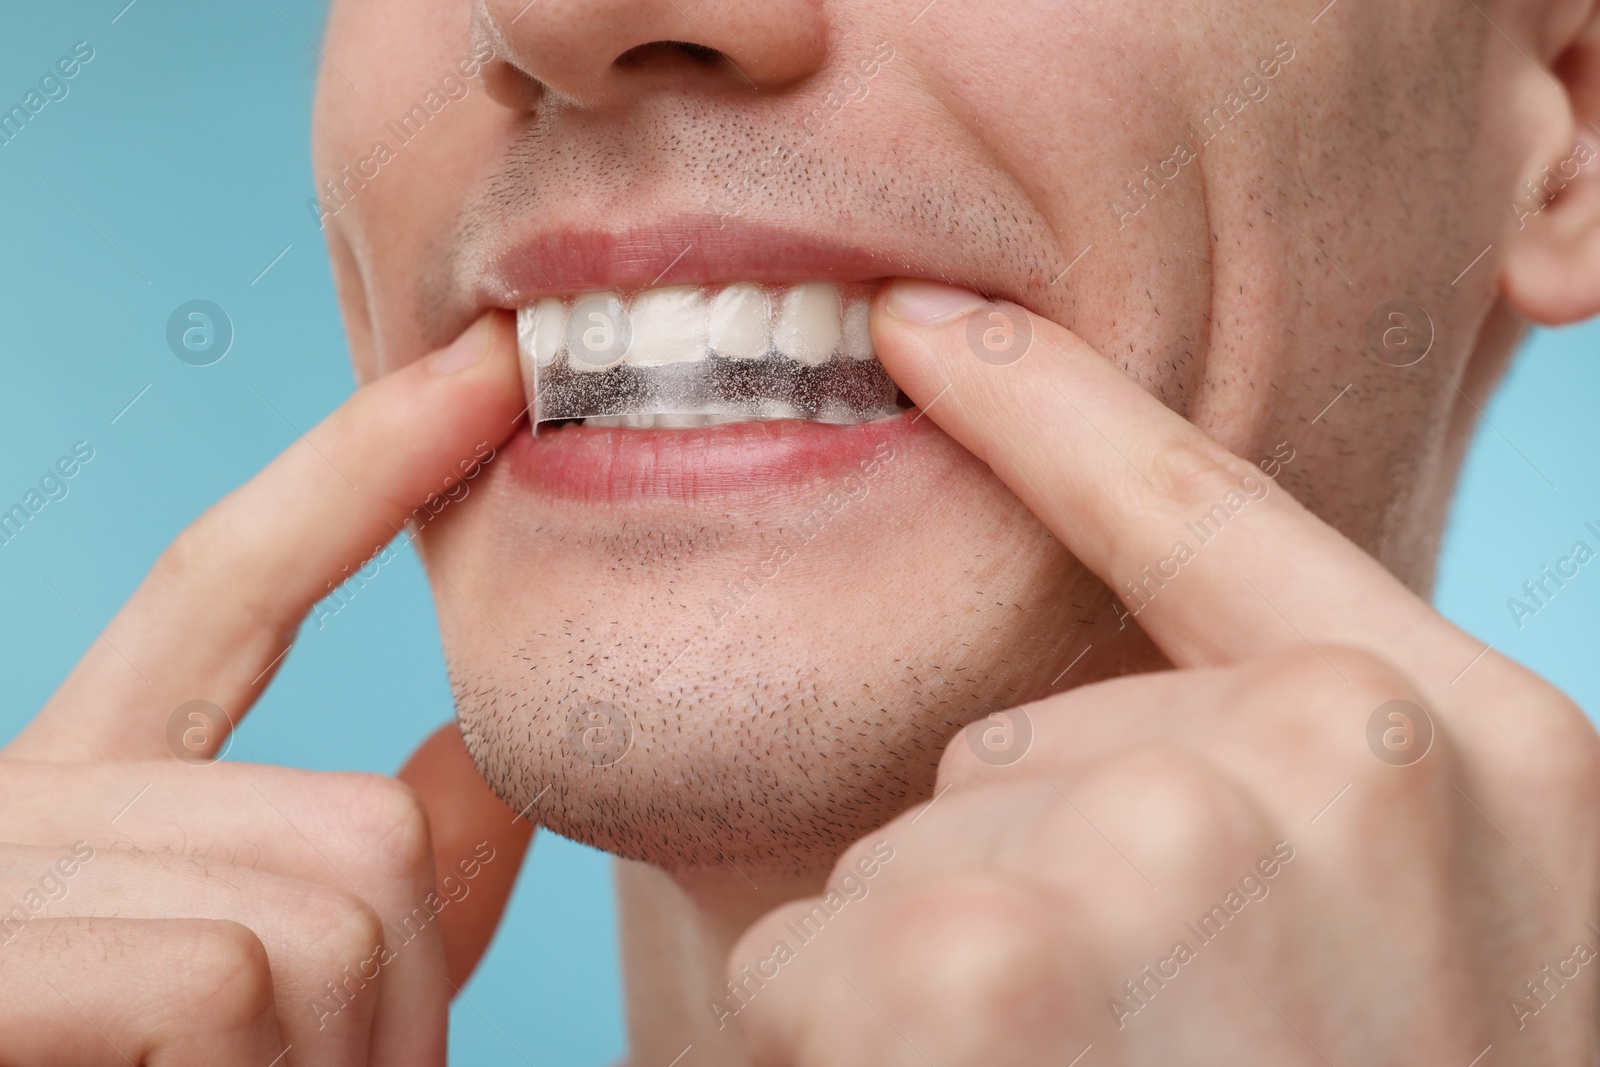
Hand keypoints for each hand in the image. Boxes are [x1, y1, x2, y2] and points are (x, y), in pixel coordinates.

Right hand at [0, 312, 532, 1065]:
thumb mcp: (274, 1008)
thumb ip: (380, 880)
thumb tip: (487, 750)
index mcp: (69, 806)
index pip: (226, 589)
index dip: (360, 472)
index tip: (485, 372)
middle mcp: (2, 815)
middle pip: (347, 823)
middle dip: (399, 1002)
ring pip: (319, 905)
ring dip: (346, 1062)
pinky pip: (224, 975)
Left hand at [729, 280, 1599, 1064]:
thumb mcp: (1432, 943)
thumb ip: (1286, 796)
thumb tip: (1058, 736)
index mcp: (1468, 745)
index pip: (1210, 514)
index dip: (1056, 411)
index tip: (918, 321)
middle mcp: (1337, 768)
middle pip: (1025, 753)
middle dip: (1035, 904)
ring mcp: (1162, 858)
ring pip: (919, 855)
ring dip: (953, 999)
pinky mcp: (973, 976)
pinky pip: (818, 953)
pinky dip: (854, 1051)